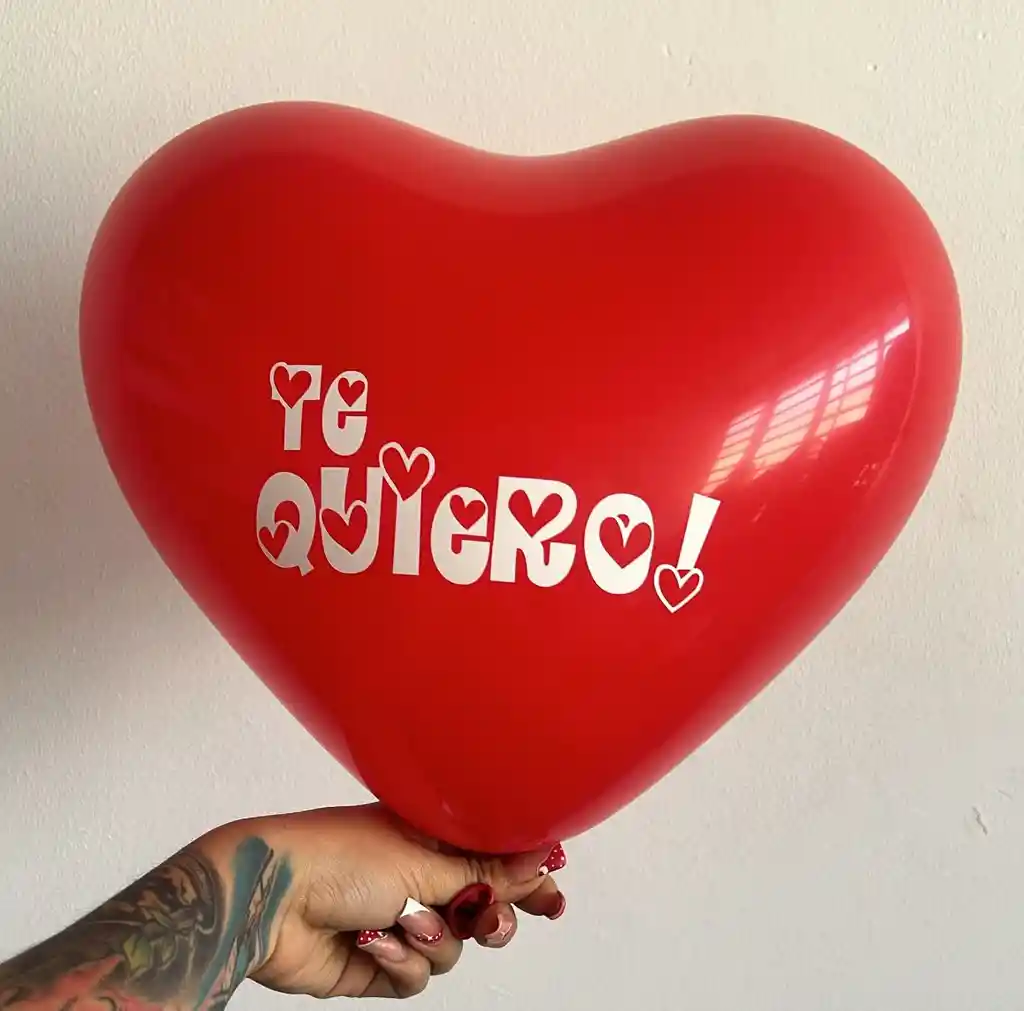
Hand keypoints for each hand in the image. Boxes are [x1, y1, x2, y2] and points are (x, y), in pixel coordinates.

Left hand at [217, 803, 566, 999]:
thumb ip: (485, 870)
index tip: (552, 898)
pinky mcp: (378, 961)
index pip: (493, 857)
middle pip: (480, 907)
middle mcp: (417, 876)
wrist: (271, 902)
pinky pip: (416, 976)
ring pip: (452, 948)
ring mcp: (398, 919)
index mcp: (431, 837)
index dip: (525, 878)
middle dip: (487, 918)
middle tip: (487, 921)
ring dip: (433, 940)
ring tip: (404, 924)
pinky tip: (375, 944)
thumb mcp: (424, 862)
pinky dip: (400, 964)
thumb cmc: (341, 858)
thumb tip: (540, 854)